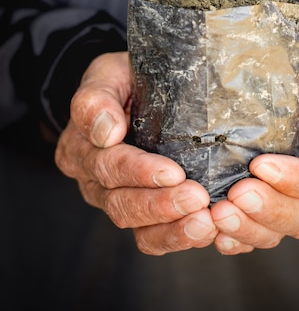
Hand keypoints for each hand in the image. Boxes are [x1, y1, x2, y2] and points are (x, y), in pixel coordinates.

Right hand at [54, 52, 216, 254]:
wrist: (137, 91)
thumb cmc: (124, 80)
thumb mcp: (107, 73)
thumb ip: (97, 97)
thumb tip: (106, 132)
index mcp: (79, 146)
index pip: (107, 164)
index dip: (138, 172)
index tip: (172, 172)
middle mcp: (92, 179)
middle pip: (120, 201)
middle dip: (161, 203)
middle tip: (198, 198)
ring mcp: (114, 200)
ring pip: (136, 226)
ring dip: (172, 227)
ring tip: (205, 223)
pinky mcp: (140, 215)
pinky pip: (152, 237)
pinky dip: (178, 237)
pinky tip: (206, 231)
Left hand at [210, 49, 298, 254]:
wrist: (281, 80)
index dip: (294, 180)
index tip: (261, 165)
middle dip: (268, 207)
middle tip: (237, 193)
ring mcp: (294, 207)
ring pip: (276, 232)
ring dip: (247, 227)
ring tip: (220, 214)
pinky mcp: (265, 213)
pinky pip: (253, 236)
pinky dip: (236, 239)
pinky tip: (218, 234)